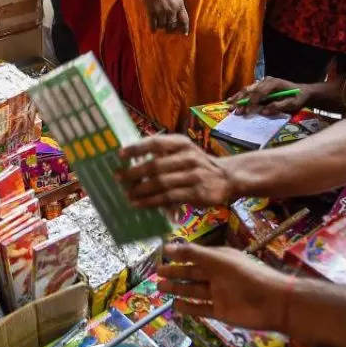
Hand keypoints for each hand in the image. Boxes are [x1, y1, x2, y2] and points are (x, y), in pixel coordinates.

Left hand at [118, 133, 234, 207]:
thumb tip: (132, 161)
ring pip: (160, 184)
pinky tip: (139, 204)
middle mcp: (187, 157)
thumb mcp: (185, 150)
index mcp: (182, 143)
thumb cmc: (198, 163)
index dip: (136, 148)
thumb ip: (164, 153)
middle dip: (133, 173)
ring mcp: (192, 175)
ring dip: (140, 190)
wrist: (227, 177)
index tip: (120, 155)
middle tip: (118, 178)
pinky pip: (168, 197)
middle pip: (155, 166)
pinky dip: (151, 202)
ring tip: (127, 194)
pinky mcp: (195, 193)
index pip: (155, 142)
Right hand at [136, 0, 188, 33]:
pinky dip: (153, 28)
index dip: (185, 28)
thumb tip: (179, 14)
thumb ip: (178, 4)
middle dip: (171, 28)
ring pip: (163, 26)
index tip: (185, 34)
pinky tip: (153, 29)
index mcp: (179, 4)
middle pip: (173, 25)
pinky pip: (153, 25)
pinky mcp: (152, 12)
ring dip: (162, 26)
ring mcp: (161, 11)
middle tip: (169, 29)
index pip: (184, 19)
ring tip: (160, 24)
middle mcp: (171, 9)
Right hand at [158, 242, 290, 331]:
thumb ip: (194, 254)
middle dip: (175, 272)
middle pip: (192, 273)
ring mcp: (219, 294)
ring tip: (160, 287)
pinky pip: (201, 308)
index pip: (195, 255)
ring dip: (178, 289)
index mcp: (219, 259)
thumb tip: (167, 247)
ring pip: (194, 290)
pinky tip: (175, 306)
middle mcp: (217, 275)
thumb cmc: (246, 275)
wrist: (272, 302)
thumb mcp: (218, 260)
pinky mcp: (221, 312)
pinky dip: (189, 307)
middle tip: (157, 272)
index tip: (162, 253)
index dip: (179, 254)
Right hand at [228, 76, 311, 115]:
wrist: (304, 91)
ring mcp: (264, 82)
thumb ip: (278, 107)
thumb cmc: (299, 98)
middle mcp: (267, 81)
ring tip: (228, 104)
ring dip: (238, 97)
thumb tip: (263, 111)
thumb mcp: (292, 104)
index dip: (252, 102)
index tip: (246, 112)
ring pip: (248, 89)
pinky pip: (250, 90)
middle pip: (251, 90)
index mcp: (274, 83)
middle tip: (232, 109)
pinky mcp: (262, 85)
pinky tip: (233, 100)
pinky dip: (241, 95)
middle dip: (241, 100)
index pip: (259, 93)